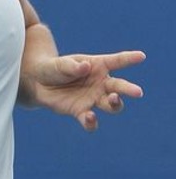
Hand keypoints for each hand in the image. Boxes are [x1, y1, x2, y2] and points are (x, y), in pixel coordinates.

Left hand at [26, 50, 144, 130]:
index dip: (129, 58)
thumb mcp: (59, 64)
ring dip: (115, 103)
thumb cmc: (53, 68)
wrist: (37, 83)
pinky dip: (91, 122)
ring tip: (112, 98)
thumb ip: (71, 66)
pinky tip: (89, 117)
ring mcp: (92, 98)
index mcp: (97, 66)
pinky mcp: (80, 111)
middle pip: (119, 87)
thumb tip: (85, 67)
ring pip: (111, 105)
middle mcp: (99, 83)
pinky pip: (90, 121)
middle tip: (138, 92)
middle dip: (129, 89)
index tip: (141, 56)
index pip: (116, 61)